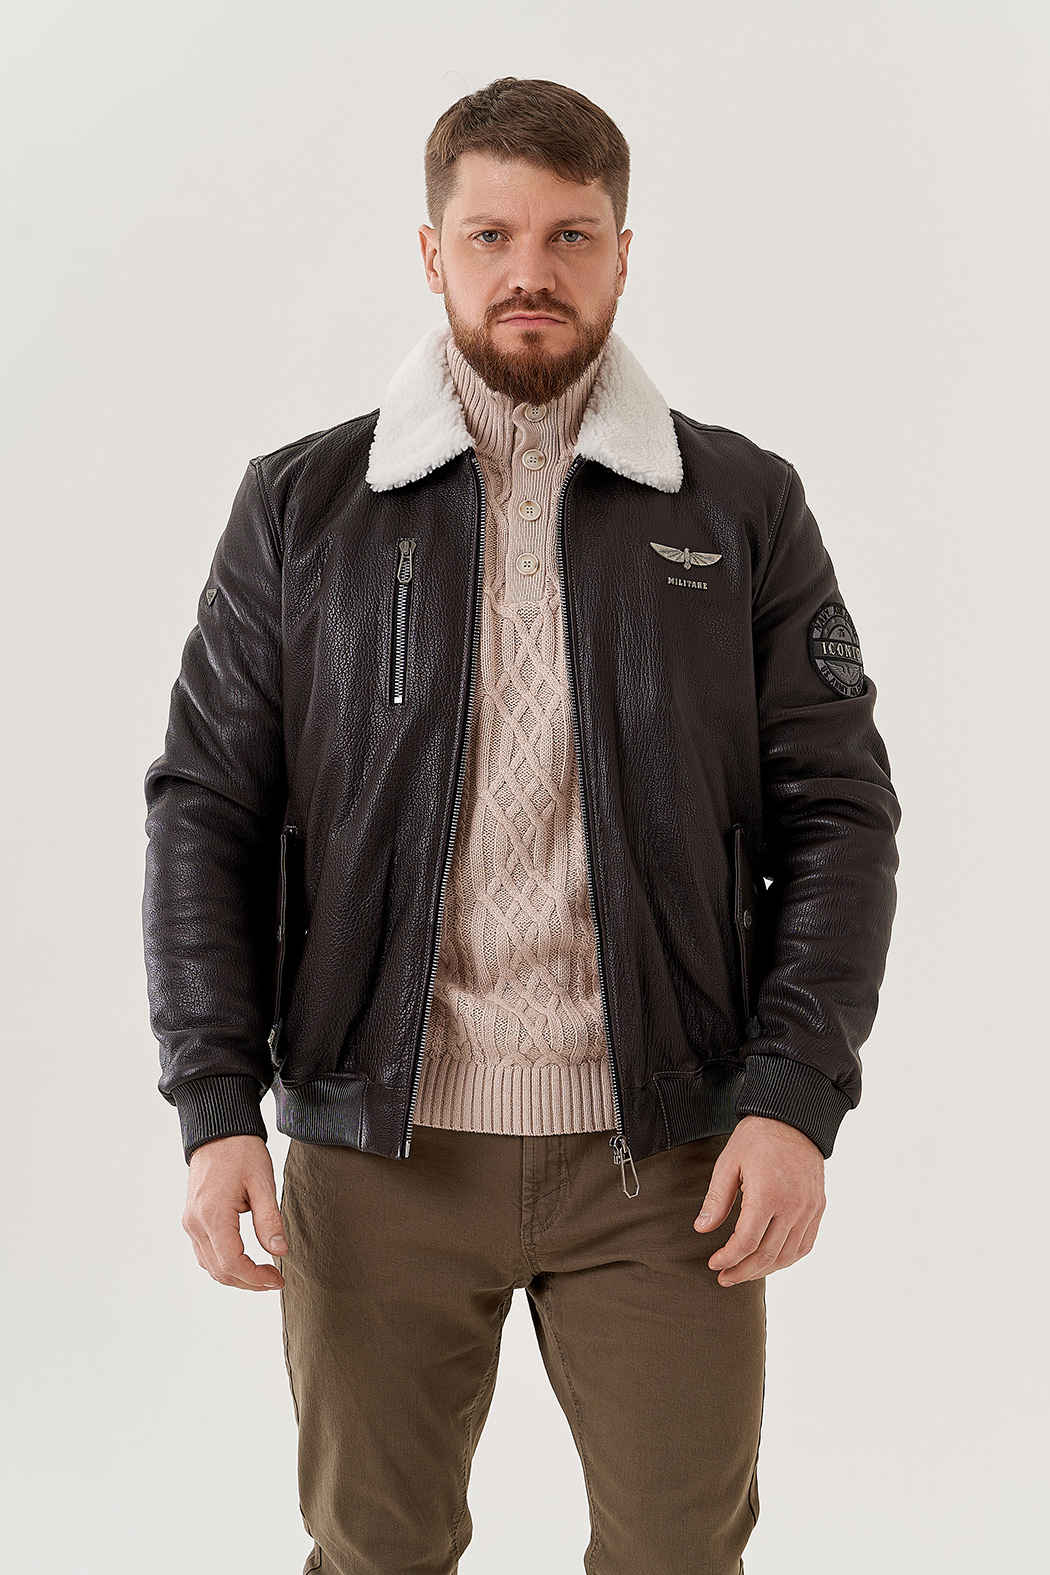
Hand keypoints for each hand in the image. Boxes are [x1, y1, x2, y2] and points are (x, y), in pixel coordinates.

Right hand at [183, 1134, 287, 1290]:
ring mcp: (190, 1222)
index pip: (232, 1263)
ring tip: (263, 1274)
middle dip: (248, 1282)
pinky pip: (204, 1252)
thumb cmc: (241, 1151)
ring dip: (236, 1276)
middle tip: (275, 1280)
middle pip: (219, 1270)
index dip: (256, 1278)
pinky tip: (244, 1261)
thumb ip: (270, 1220)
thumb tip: (280, 1252)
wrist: (218, 1130)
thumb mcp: (262, 1182)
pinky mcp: (192, 1219)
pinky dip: (223, 1263)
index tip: (277, 1279)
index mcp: (213, 1215)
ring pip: (210, 1265)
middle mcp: (195, 1223)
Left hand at [693, 1115, 825, 1285]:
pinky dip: (787, 1259)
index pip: (747, 1242)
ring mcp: (809, 1209)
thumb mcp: (728, 1163)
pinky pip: (805, 1245)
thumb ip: (716, 1199)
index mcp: (768, 1194)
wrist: (793, 1120)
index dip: (728, 1258)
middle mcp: (793, 1206)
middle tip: (725, 1279)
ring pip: (787, 1255)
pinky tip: (771, 1262)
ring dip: (764, 1270)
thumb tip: (702, 1229)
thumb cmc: (756, 1138)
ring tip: (744, 1273)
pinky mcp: (818, 1208)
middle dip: (743, 1272)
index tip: (714, 1264)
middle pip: (767, 1255)